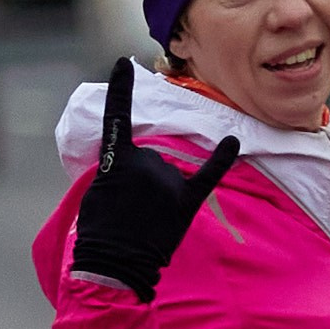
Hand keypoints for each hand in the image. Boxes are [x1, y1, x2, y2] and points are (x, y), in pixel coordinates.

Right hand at [70, 58, 238, 302]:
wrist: (115, 265)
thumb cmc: (98, 231)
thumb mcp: (96, 191)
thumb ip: (116, 169)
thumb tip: (133, 165)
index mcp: (117, 160)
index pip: (117, 117)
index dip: (121, 90)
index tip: (124, 63)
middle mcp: (146, 163)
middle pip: (150, 156)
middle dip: (141, 178)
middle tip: (128, 209)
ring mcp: (167, 182)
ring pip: (169, 171)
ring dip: (161, 190)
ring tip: (147, 218)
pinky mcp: (186, 202)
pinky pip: (207, 175)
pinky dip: (221, 158)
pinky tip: (233, 140)